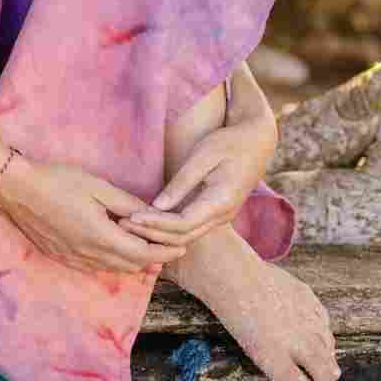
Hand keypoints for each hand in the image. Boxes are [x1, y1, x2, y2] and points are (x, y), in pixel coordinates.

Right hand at [0, 155, 191, 276]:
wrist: (16, 190)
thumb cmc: (57, 181)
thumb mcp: (98, 186)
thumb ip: (127, 204)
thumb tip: (152, 214)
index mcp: (101, 236)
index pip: (143, 254)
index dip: (166, 252)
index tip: (182, 246)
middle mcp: (89, 254)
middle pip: (131, 266)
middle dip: (154, 259)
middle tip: (171, 247)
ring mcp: (73, 258)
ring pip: (113, 269)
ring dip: (134, 262)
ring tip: (149, 249)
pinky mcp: (62, 257)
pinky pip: (95, 266)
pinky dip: (113, 262)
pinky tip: (116, 248)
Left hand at [118, 99, 277, 248]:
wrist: (258, 142)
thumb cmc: (230, 142)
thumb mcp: (204, 155)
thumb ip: (182, 182)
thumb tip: (158, 206)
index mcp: (221, 201)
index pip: (183, 224)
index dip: (155, 224)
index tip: (131, 216)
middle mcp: (222, 216)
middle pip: (182, 237)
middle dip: (151, 234)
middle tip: (122, 224)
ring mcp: (220, 217)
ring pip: (185, 237)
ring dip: (158, 235)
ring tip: (129, 225)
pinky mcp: (214, 213)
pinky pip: (189, 229)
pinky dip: (167, 229)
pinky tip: (146, 222)